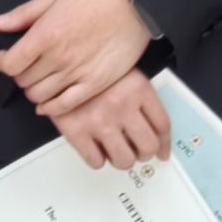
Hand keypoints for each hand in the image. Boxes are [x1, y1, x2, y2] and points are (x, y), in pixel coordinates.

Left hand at [0, 0, 153, 114]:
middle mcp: (58, 58)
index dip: (3, 62)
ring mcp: (76, 74)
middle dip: (20, 74)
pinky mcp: (93, 85)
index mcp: (45, 35)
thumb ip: (24, 13)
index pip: (10, 64)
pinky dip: (50, 108)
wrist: (134, 6)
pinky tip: (47, 103)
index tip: (6, 56)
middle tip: (27, 65)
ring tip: (40, 79)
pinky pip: (63, 106)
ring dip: (34, 90)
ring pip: (40, 96)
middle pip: (23, 81)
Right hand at [47, 69, 171, 169]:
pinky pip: (96, 161)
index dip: (164, 143)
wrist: (57, 60)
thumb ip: (140, 97)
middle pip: (147, 147)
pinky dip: (98, 159)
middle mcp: (121, 105)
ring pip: (124, 160)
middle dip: (144, 152)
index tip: (162, 150)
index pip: (162, 125)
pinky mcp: (75, 130)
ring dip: (122, 158)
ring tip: (117, 150)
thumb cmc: (91, 64)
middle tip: (138, 150)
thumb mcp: (123, 71)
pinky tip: (96, 148)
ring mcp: (99, 120)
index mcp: (138, 88)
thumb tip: (155, 131)